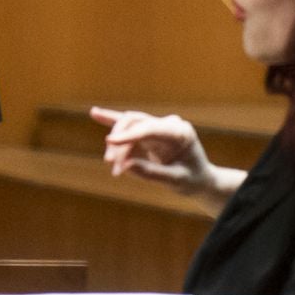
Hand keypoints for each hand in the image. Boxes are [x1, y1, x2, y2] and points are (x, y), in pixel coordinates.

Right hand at [90, 105, 214, 193]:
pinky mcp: (148, 132)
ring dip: (117, 144)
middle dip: (120, 142)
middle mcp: (168, 124)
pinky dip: (111, 120)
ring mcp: (157, 126)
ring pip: (128, 126)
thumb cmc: (192, 179)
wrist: (200, 179)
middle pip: (135, 123)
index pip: (150, 128)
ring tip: (110, 164)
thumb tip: (126, 165)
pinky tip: (94, 113)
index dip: (128, 135)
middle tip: (111, 163)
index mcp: (180, 132)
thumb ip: (153, 173)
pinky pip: (128, 125)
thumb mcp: (177, 181)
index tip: (109, 142)